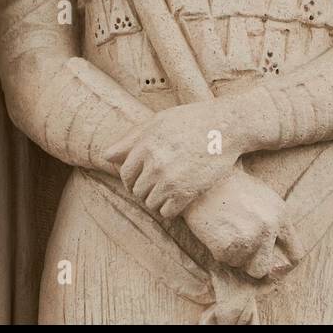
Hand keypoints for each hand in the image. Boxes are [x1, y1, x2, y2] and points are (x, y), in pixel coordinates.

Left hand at [105, 101, 237, 217]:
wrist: (226, 126)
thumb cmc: (190, 120)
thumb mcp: (157, 121)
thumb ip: (131, 138)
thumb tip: (107, 157)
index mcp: (145, 144)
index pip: (125, 173)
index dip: (131, 178)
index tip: (140, 179)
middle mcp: (155, 163)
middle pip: (136, 190)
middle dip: (144, 189)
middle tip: (157, 184)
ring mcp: (170, 179)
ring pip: (150, 203)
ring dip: (157, 200)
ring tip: (169, 190)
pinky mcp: (187, 192)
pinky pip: (167, 212)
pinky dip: (171, 209)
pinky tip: (179, 199)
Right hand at [183, 171, 300, 278]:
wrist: (205, 178)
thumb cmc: (233, 187)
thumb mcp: (264, 197)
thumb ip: (275, 223)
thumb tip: (279, 256)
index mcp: (281, 215)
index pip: (295, 253)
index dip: (283, 264)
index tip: (271, 264)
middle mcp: (268, 228)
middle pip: (265, 268)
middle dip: (252, 263)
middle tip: (241, 249)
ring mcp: (248, 238)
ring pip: (243, 265)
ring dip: (234, 255)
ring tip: (227, 232)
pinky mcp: (227, 245)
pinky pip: (225, 260)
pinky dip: (219, 251)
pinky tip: (216, 232)